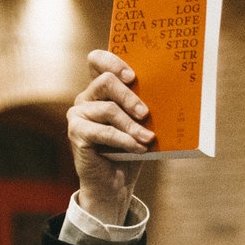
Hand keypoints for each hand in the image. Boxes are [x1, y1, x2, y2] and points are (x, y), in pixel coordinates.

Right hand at [67, 49, 153, 225]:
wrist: (113, 184)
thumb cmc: (130, 151)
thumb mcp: (140, 125)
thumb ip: (143, 107)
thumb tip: (168, 95)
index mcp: (100, 89)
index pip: (97, 61)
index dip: (113, 61)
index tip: (132, 76)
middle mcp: (86, 97)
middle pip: (106, 81)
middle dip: (130, 96)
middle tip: (146, 113)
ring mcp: (78, 114)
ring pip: (108, 108)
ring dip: (132, 125)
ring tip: (148, 139)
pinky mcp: (76, 132)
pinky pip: (104, 131)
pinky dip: (124, 140)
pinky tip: (139, 148)